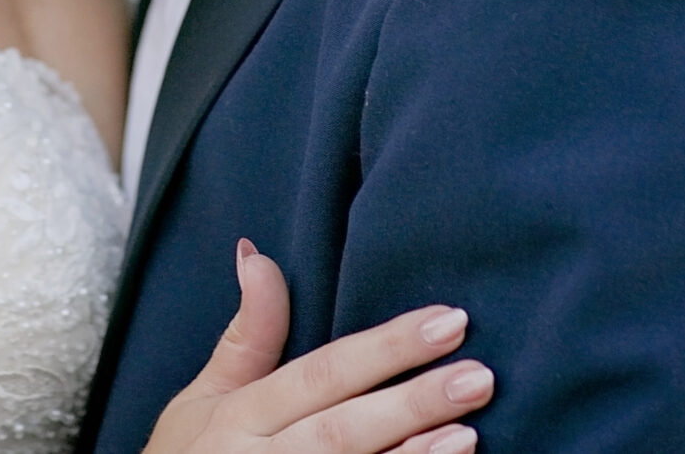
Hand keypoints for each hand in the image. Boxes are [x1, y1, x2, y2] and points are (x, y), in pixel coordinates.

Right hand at [143, 240, 491, 453]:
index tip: (446, 320)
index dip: (384, 348)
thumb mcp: (205, 395)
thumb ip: (247, 334)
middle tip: (479, 374)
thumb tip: (258, 253)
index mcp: (243, 414)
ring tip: (469, 431)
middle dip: (412, 400)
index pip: (322, 374)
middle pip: (344, 427)